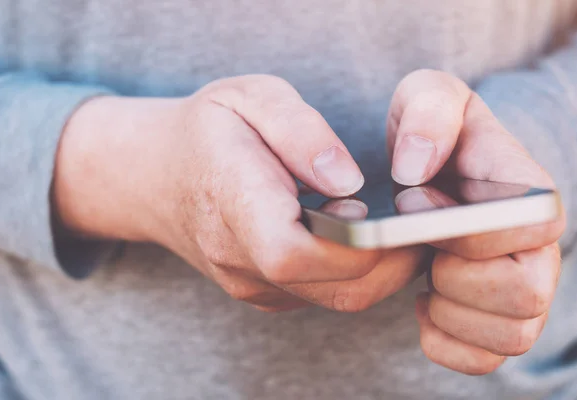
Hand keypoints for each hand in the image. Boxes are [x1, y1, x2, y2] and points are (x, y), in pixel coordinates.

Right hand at [54, 75, 428, 311]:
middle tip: (419, 219)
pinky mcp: (262, 293)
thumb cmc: (209, 129)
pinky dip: (355, 274)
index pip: (291, 252)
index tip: (392, 217)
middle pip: (329, 287)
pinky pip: (322, 296)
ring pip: (334, 299)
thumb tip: (349, 181)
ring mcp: (247, 282)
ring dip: (380, 269)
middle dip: (389, 261)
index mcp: (230, 198)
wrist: (158, 175)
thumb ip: (300, 132)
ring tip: (396, 225)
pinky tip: (359, 239)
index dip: (354, 247)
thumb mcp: (251, 97)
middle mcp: (235, 256)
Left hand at [387, 69, 565, 374]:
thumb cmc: (438, 137)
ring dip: (450, 312)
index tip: (417, 209)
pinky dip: (445, 341)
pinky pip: (484, 359)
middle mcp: (539, 250)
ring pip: (510, 336)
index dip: (465, 229)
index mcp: (530, 195)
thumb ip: (428, 114)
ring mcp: (525, 291)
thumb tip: (414, 171)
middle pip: (524, 296)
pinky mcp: (500, 321)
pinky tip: (423, 304)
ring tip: (424, 275)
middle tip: (424, 251)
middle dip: (456, 278)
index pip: (529, 229)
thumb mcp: (427, 99)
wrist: (437, 173)